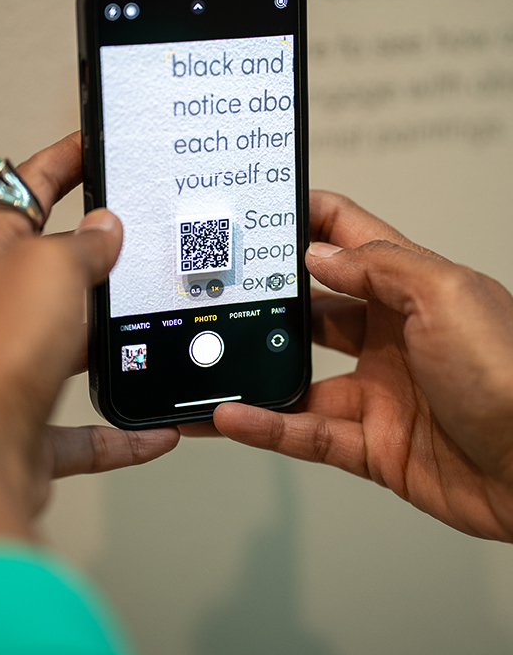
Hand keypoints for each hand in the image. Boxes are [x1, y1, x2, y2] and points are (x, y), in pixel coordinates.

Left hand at [0, 133, 178, 545]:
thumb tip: (105, 229)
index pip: (28, 188)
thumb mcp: (52, 264)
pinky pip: (81, 429)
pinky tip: (153, 429)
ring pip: (69, 346)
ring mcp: (9, 363)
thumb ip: (85, 242)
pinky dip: (120, 431)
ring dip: (110, 343)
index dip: (64, 161)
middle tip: (141, 241)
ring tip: (153, 325)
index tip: (94, 146)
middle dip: (97, 257)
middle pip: (51, 268)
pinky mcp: (26, 421)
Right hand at [214, 191, 512, 541]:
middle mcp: (391, 335)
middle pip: (313, 309)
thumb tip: (318, 252)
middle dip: (268, 300)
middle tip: (218, 291)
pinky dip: (268, 428)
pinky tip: (233, 418)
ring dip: (255, 372)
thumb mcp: (446, 295)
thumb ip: (378, 268)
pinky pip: (308, 433)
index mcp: (411, 287)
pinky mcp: (374, 444)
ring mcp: (380, 391)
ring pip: (299, 377)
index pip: (348, 236)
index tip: (259, 210)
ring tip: (208, 363)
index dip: (305, 218)